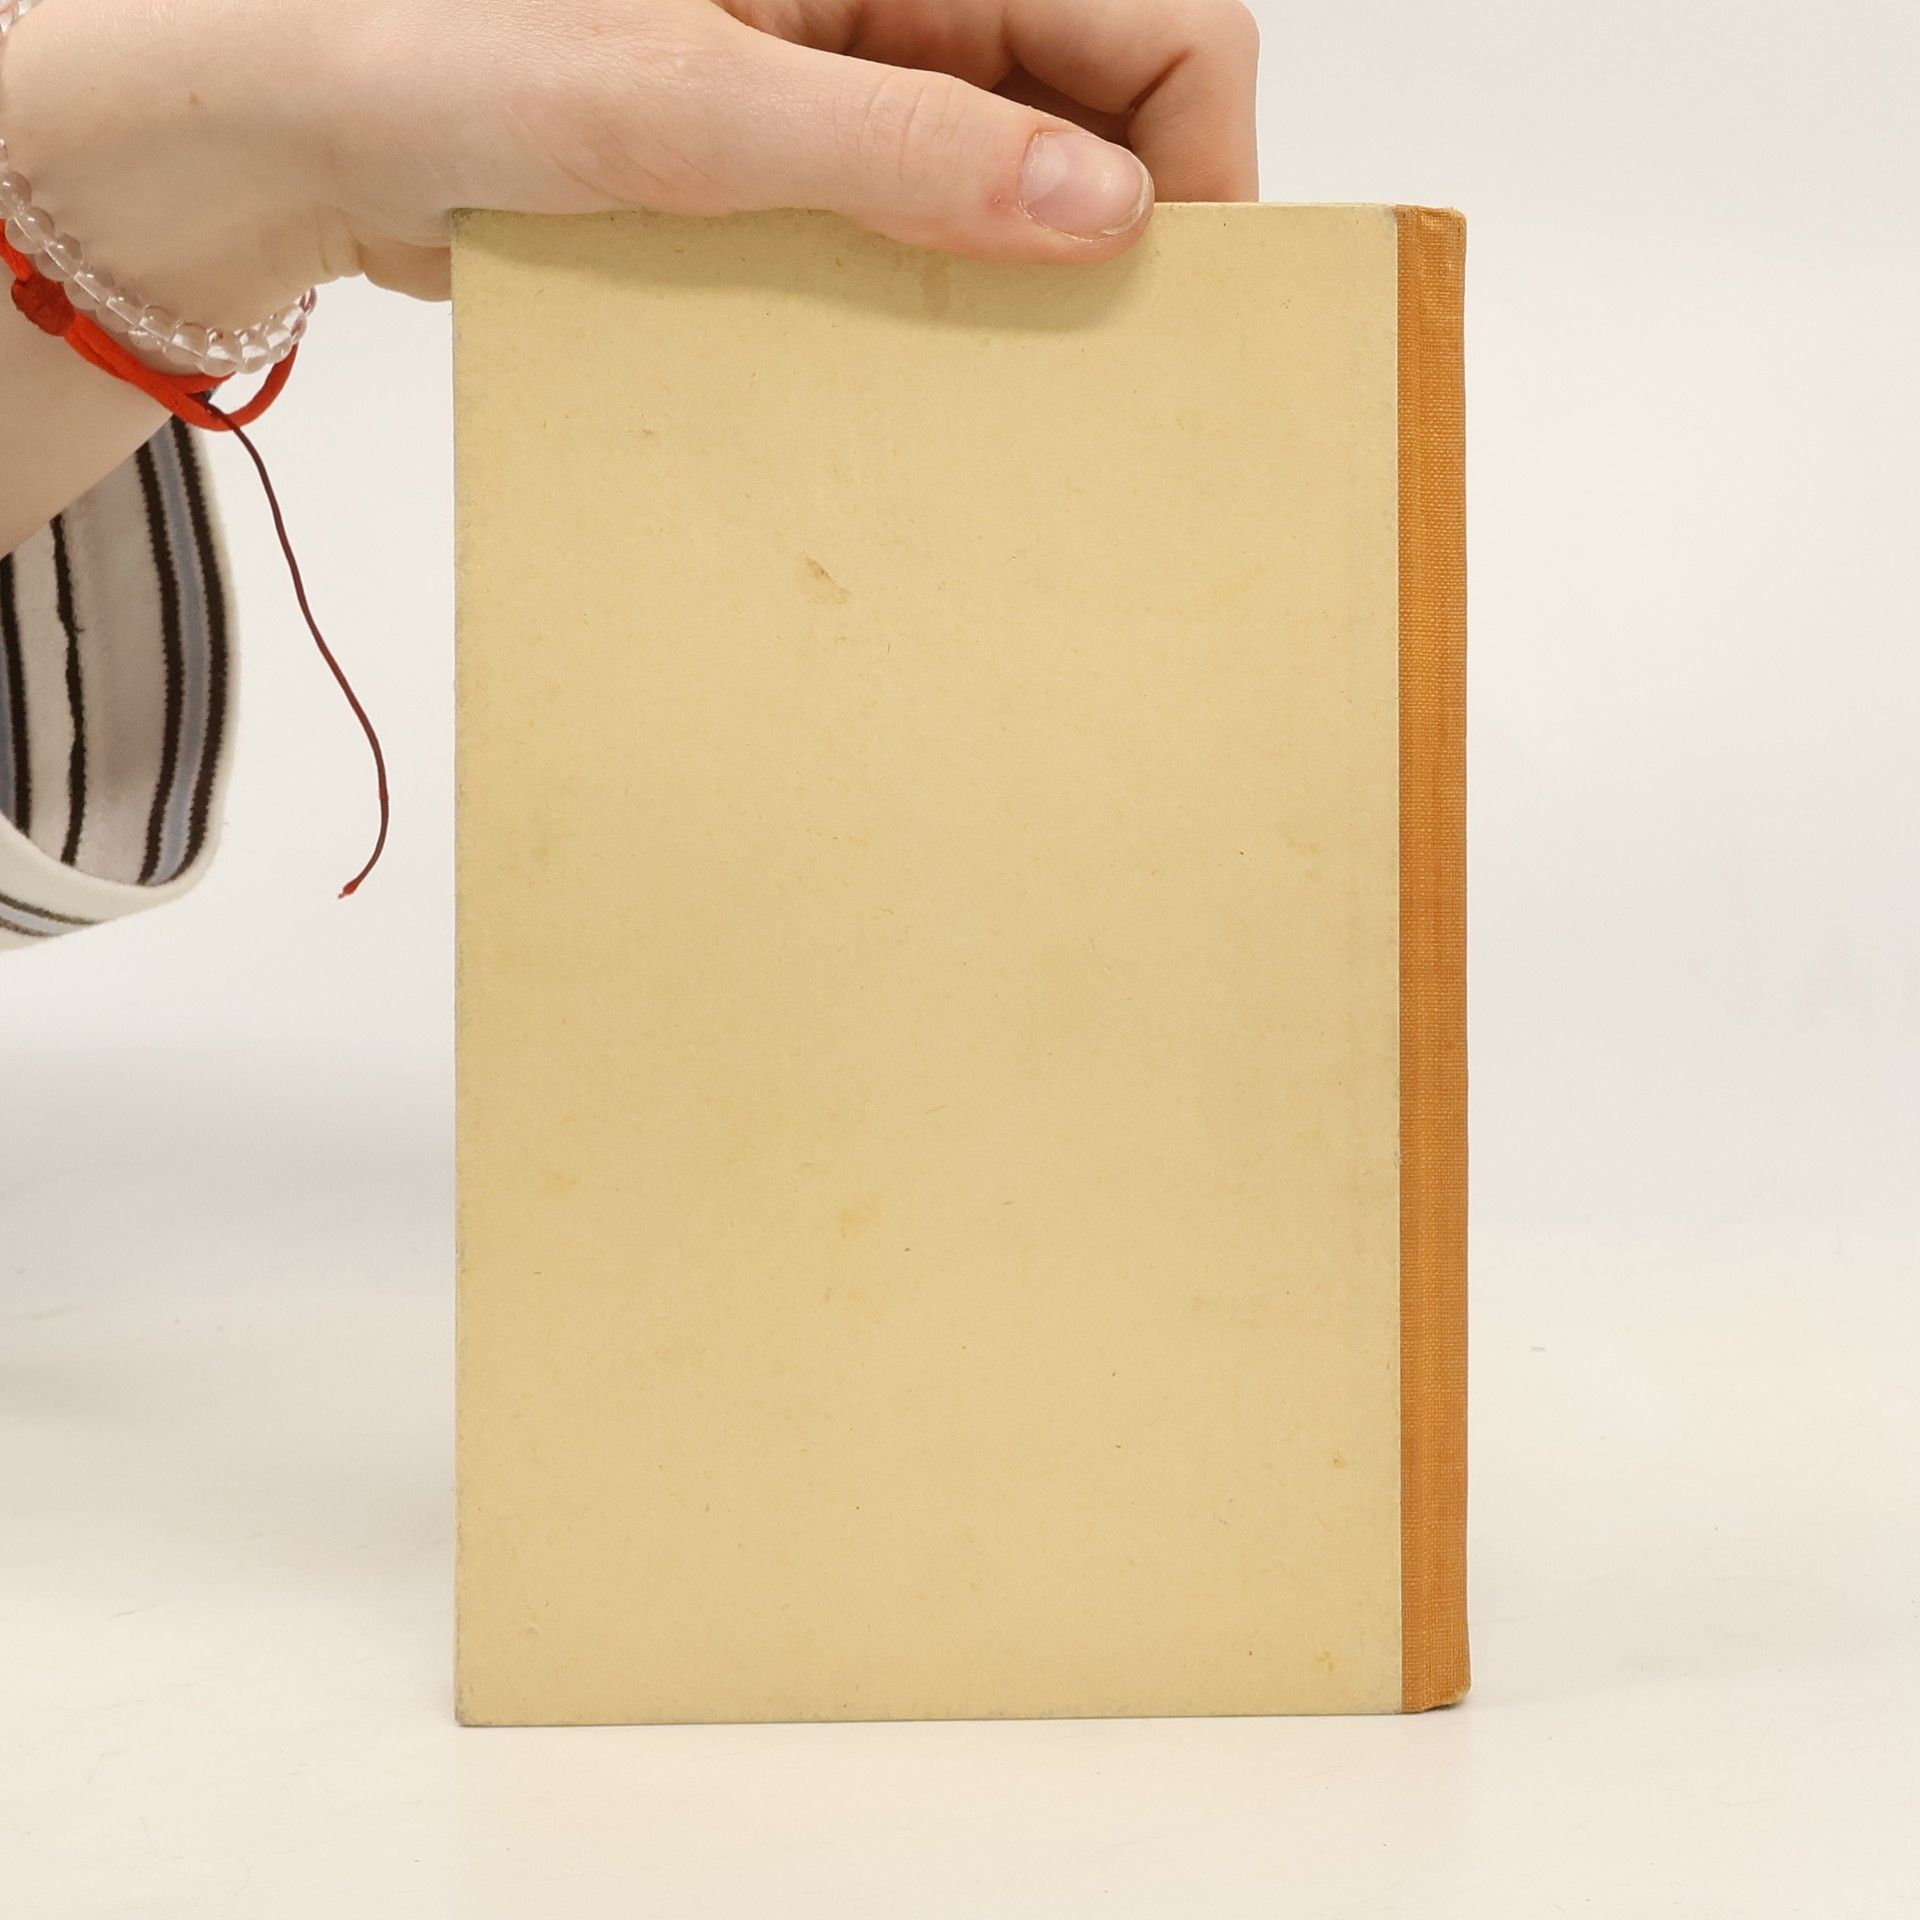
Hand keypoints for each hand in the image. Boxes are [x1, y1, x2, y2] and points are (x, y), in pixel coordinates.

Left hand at [1, 0, 1258, 329]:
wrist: (300, 117)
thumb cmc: (447, 45)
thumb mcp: (689, 100)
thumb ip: (904, 144)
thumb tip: (1104, 211)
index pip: (1159, 19)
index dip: (1197, 156)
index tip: (1170, 301)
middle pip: (1099, 106)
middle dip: (1105, 239)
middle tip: (1075, 374)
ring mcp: (851, 83)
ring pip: (1014, 186)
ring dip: (1007, 290)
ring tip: (970, 385)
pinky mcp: (800, 163)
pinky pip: (915, 237)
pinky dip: (921, 309)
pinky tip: (889, 367)